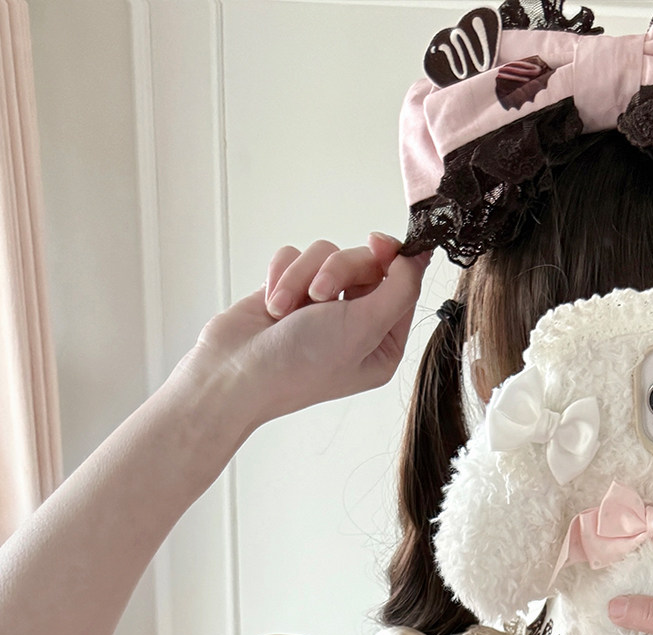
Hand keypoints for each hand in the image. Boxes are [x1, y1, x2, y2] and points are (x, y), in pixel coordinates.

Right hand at [174, 233, 430, 425]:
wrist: (235, 373)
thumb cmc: (299, 365)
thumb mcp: (363, 329)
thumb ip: (399, 290)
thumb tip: (417, 258)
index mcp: (382, 342)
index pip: (402, 285)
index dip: (393, 260)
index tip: (378, 243)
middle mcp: (355, 323)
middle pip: (364, 262)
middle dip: (337, 271)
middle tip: (319, 295)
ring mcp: (320, 307)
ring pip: (326, 255)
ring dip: (301, 277)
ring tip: (284, 310)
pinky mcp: (290, 291)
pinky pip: (295, 257)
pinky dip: (281, 276)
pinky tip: (271, 305)